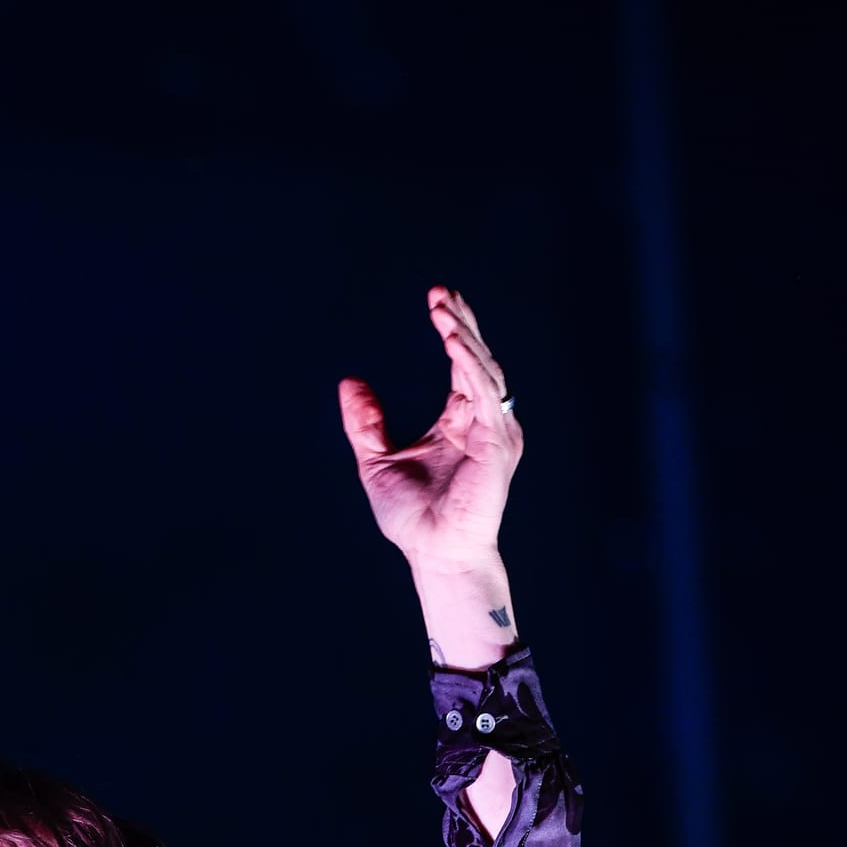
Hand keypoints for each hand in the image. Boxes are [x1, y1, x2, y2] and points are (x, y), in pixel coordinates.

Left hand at [338, 287, 521, 567]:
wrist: (433, 555)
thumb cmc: (413, 518)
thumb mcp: (376, 460)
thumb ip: (365, 422)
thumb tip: (349, 381)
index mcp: (460, 421)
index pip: (461, 364)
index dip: (452, 329)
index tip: (436, 298)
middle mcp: (483, 421)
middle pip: (476, 359)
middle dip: (461, 322)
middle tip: (441, 291)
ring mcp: (495, 431)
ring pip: (484, 371)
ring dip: (464, 337)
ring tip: (442, 309)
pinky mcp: (497, 444)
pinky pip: (487, 395)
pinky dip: (470, 366)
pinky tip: (452, 342)